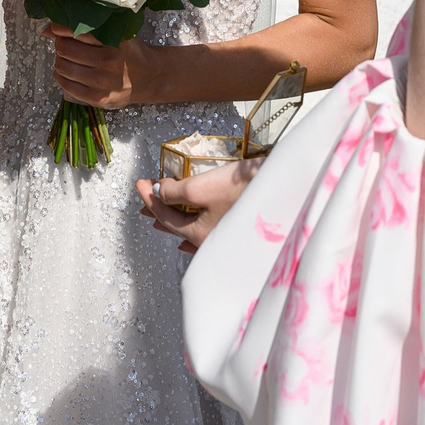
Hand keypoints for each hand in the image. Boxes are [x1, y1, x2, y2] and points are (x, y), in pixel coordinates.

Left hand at [47, 25, 160, 108]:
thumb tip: (46, 29)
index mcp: (114, 40)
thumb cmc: (129, 51)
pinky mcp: (98, 99)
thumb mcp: (116, 33)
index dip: (60, 29)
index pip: (75, 31)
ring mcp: (103, 82)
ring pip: (63, 67)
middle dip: (60, 44)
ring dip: (60, 60)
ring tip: (67, 58)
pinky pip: (66, 85)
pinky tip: (67, 71)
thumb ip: (86, 28)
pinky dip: (61, 76)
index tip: (57, 29)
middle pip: (64, 48)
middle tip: (66, 44)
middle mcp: (109, 61)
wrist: (150, 77)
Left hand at [135, 159, 262, 252]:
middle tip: (145, 199)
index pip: (165, 217)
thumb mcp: (202, 187)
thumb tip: (158, 192)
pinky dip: (194, 229)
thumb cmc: (244, 188)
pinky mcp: (237, 228)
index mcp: (200, 234)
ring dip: (175, 219)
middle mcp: (212, 242)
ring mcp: (225, 238)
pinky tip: (191, 238)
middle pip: (177, 226)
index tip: (140, 182)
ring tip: (161, 216)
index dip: (149, 199)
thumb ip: (175, 192)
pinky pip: (208, 233)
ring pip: (192, 229)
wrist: (285, 188)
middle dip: (159, 210)